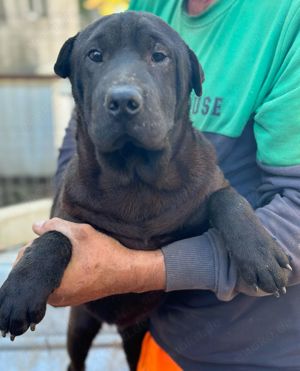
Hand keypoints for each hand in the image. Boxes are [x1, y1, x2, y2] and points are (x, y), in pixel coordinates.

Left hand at [15, 218, 165, 306]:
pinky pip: (59, 283)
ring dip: (52, 264)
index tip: (42, 240)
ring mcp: (66, 301)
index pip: (28, 268)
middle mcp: (57, 299)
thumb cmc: (106, 255)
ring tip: (63, 250)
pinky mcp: (75, 298)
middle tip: (53, 242)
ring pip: (49, 279)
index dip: (31, 251)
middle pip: (37, 275)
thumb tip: (35, 226)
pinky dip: (61, 271)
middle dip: (41, 257)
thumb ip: (55, 226)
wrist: (129, 272)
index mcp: (54, 287)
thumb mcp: (81, 233)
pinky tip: (72, 260)